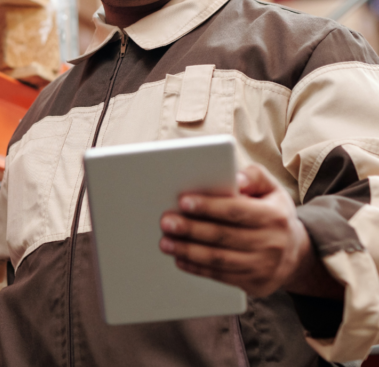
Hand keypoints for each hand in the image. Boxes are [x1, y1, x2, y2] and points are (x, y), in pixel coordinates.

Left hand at [158, 164, 315, 297]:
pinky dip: (197, 268)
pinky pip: (220, 276)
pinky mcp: (255, 283)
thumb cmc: (273, 215)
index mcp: (273, 216)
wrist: (296, 255)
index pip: (236, 210)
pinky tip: (180, 259)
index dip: (208, 206)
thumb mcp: (272, 190)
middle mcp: (271, 242)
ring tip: (166, 243)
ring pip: (219, 259)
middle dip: (191, 229)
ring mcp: (264, 266)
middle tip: (166, 222)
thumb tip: (236, 178)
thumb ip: (254, 176)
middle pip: (223, 236)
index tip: (183, 202)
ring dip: (188, 251)